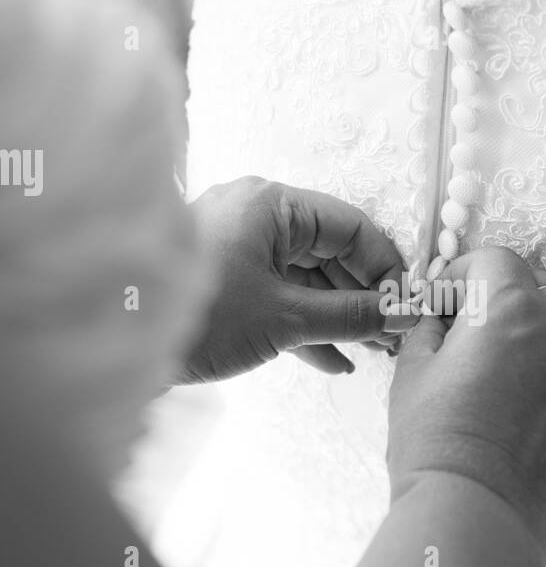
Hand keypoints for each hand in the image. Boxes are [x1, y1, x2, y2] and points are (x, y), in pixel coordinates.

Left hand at [178, 177, 405, 382]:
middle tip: (394, 337)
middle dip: (364, 298)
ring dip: (338, 318)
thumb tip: (404, 313)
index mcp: (271, 205)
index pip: (351, 227)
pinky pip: (278, 295)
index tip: (407, 306)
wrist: (117, 343)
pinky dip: (305, 325)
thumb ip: (351, 315)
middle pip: (329, 253)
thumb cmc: (198, 316)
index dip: (385, 268)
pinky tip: (334, 361)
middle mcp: (255, 217)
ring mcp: (236, 248)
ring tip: (371, 354)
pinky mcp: (222, 281)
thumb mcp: (286, 318)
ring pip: (305, 278)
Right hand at [387, 248, 545, 555]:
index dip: (462, 274)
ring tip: (493, 361)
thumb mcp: (412, 371)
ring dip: (530, 325)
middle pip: (532, 285)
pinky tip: (516, 389)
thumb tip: (441, 318)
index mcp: (511, 306)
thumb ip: (430, 329)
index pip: (494, 260)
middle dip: (497, 297)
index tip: (442, 301)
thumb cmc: (438, 445)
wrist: (479, 514)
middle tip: (461, 330)